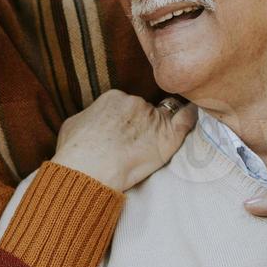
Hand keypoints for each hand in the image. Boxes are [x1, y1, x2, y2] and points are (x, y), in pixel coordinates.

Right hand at [52, 91, 197, 191]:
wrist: (88, 169)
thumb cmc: (75, 152)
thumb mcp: (73, 124)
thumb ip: (90, 116)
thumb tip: (94, 120)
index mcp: (113, 97)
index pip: (125, 106)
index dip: (124, 122)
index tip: (121, 136)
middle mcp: (135, 102)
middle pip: (144, 111)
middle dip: (141, 125)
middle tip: (133, 146)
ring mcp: (153, 118)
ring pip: (162, 119)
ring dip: (158, 130)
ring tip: (147, 149)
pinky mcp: (168, 136)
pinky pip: (187, 120)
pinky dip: (190, 118)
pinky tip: (193, 117)